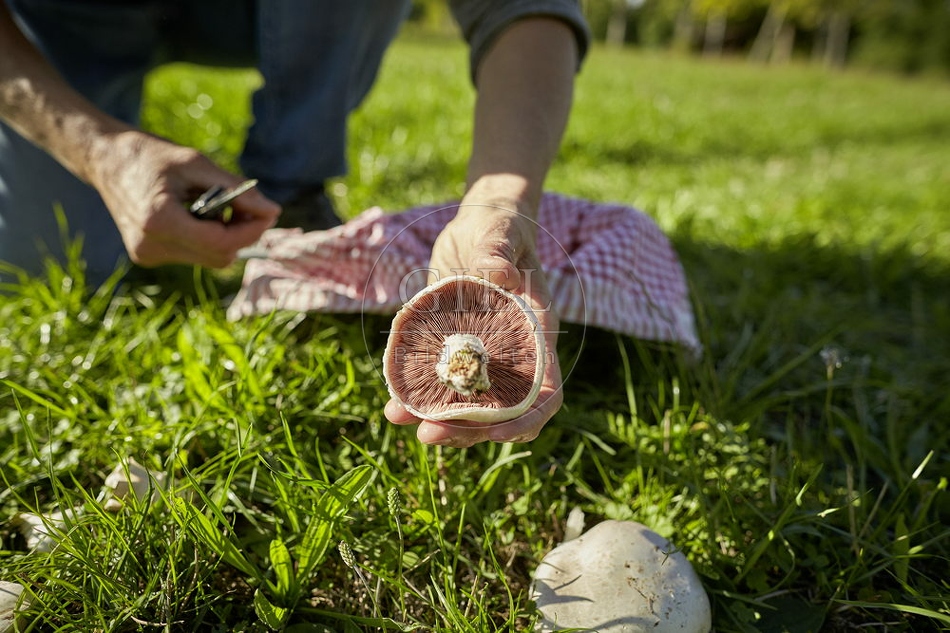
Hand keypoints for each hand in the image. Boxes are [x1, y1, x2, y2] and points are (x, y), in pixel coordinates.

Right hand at [90, 130, 279, 267]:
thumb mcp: (196, 163)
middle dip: (241, 234)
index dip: (251, 231)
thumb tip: (273, 211)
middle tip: (249, 206)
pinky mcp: (147, 256)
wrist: (105, 160)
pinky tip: (198, 213)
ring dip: (225, 236)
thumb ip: (236, 190)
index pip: (221, 243)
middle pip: (219, 256)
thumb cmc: (151, 155)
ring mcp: (147, 255)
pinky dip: (206, 238)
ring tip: (220, 206)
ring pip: (208, 259)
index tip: (267, 212)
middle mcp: (151, 245)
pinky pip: (193, 255)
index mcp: (159, 221)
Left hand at [384, 198, 562, 445]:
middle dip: (467, 431)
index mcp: (536, 335)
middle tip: (428, 435)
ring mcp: (483, 357)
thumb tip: (499, 274)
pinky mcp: (455, 352)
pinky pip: (440, 386)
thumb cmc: (500, 226)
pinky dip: (418, 399)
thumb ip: (497, 253)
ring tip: (400, 419)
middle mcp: (513, 355)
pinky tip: (393, 404)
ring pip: (467, 407)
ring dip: (438, 422)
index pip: (545, 393)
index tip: (495, 434)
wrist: (477, 225)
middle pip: (500, 412)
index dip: (526, 419)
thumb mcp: (500, 233)